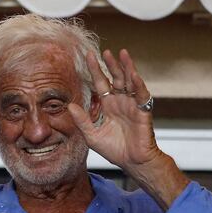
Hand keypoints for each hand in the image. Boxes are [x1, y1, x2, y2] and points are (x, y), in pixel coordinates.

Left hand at [68, 49, 158, 172]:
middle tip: (104, 51)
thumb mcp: (92, 135)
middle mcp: (120, 101)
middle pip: (115, 78)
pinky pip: (141, 95)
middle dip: (110, 64)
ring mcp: (132, 104)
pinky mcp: (143, 111)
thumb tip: (69, 106)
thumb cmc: (114, 149)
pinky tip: (133, 75)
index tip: (88, 56)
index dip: (95, 70)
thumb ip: (82, 120)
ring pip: (130, 81)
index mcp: (108, 105)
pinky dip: (138, 85)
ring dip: (126, 67)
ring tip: (121, 54)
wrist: (132, 161)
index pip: (100, 83)